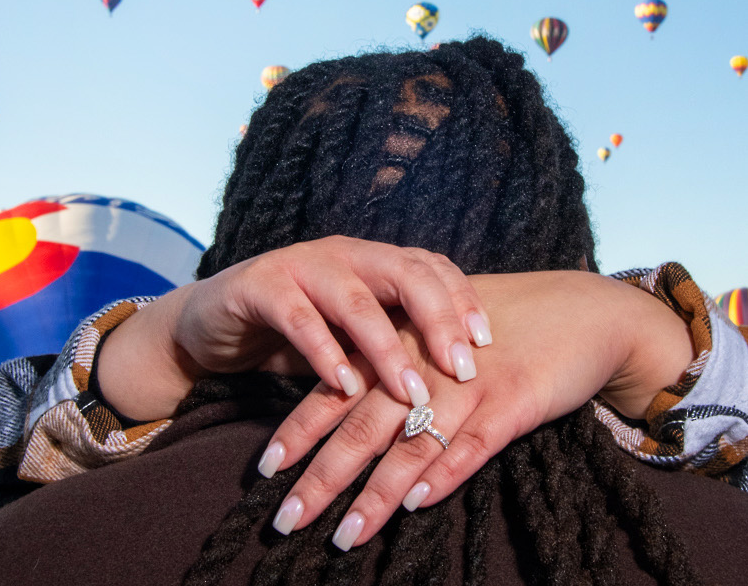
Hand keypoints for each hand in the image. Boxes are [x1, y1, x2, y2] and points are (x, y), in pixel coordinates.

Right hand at [96, 236, 491, 422]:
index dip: (461, 298)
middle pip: (403, 272)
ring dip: (387, 348)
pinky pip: (298, 316)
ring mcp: (300, 265)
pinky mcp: (260, 285)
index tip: (488, 342)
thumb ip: (395, 343)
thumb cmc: (297, 333)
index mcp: (372, 260)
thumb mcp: (352, 337)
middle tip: (462, 368)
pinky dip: (323, 350)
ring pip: (355, 298)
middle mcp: (343, 254)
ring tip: (410, 392)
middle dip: (438, 318)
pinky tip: (342, 385)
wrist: (214, 322)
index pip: (429, 266)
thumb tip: (465, 382)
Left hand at [262, 270, 693, 549]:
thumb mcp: (441, 338)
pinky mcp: (513, 401)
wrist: (581, 311)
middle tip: (285, 518)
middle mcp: (425, 362)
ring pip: (411, 442)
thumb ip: (398, 369)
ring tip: (343, 534)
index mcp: (402, 343)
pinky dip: (443, 474)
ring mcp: (469, 383)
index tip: (266, 468)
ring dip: (374, 493)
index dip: (300, 428)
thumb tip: (349, 413)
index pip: (337, 388)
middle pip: (362, 423)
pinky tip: (415, 504)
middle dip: (322, 475)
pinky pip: (472, 443)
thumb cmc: (506, 329)